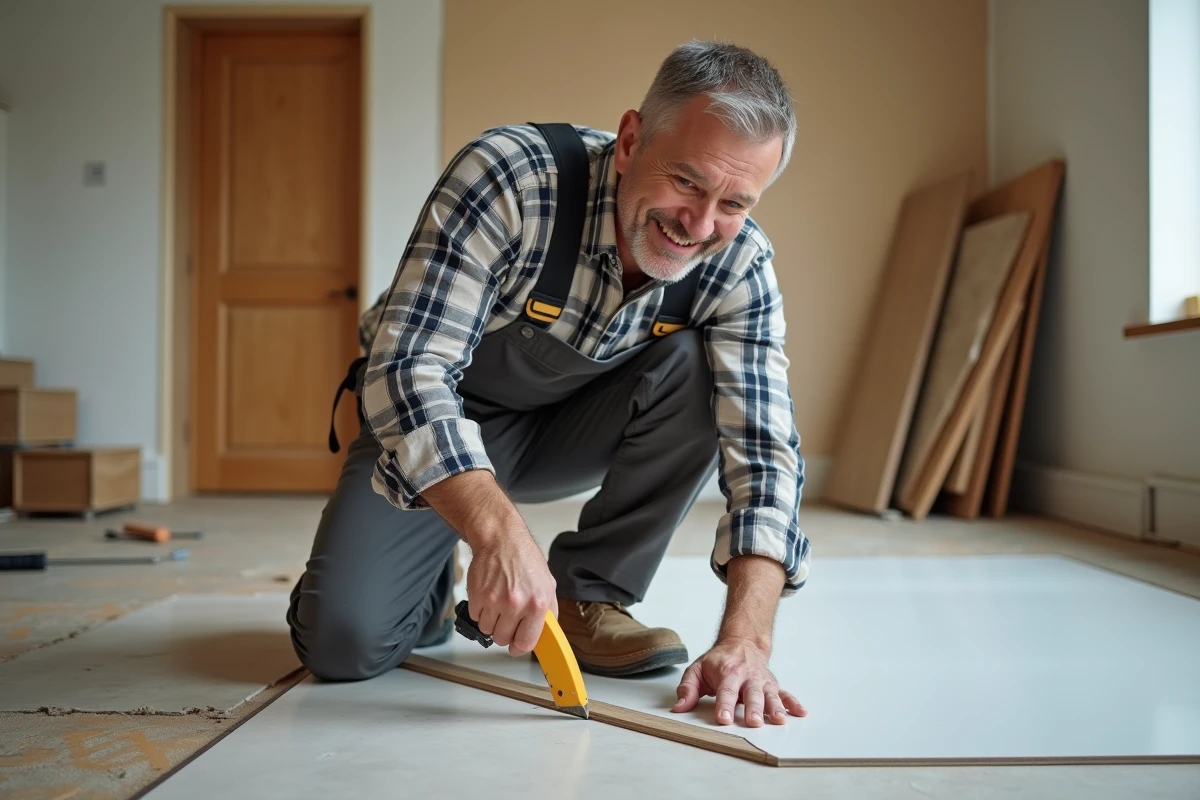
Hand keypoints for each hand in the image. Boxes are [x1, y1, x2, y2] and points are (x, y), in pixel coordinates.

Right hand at [466, 530, 557, 657]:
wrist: (501, 539)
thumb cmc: (524, 558)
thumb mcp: (547, 584)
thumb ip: (548, 611)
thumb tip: (546, 633)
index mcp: (537, 604)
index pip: (526, 642)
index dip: (520, 647)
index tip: (517, 646)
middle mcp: (516, 604)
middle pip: (503, 639)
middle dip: (504, 632)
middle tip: (507, 617)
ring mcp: (494, 601)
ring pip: (487, 630)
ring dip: (491, 621)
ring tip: (498, 603)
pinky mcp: (477, 596)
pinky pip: (475, 617)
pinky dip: (480, 611)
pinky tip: (489, 595)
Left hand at [672, 638, 805, 726]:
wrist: (742, 641)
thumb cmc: (718, 660)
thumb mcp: (697, 669)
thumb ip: (687, 688)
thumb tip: (679, 707)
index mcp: (727, 672)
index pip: (725, 690)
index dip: (724, 705)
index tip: (723, 719)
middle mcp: (747, 676)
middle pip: (751, 693)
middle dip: (753, 708)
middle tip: (754, 722)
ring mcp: (762, 681)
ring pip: (770, 694)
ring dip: (775, 708)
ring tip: (778, 720)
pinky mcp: (772, 685)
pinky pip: (785, 693)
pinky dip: (793, 703)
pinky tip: (800, 713)